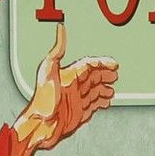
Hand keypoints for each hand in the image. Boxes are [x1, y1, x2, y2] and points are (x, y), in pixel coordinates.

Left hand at [15, 22, 117, 155]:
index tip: (114, 64)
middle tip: (114, 75)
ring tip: (112, 91)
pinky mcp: (78, 114)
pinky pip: (93, 106)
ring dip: (104, 89)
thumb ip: (57, 51)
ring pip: (94, 92)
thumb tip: (60, 29)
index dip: (101, 63)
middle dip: (105, 75)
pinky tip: (106, 103)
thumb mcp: (48, 71)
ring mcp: (76, 101)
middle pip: (93, 77)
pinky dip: (101, 103)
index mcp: (68, 75)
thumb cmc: (42, 101)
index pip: (88, 65)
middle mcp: (73, 87)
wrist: (40, 126)